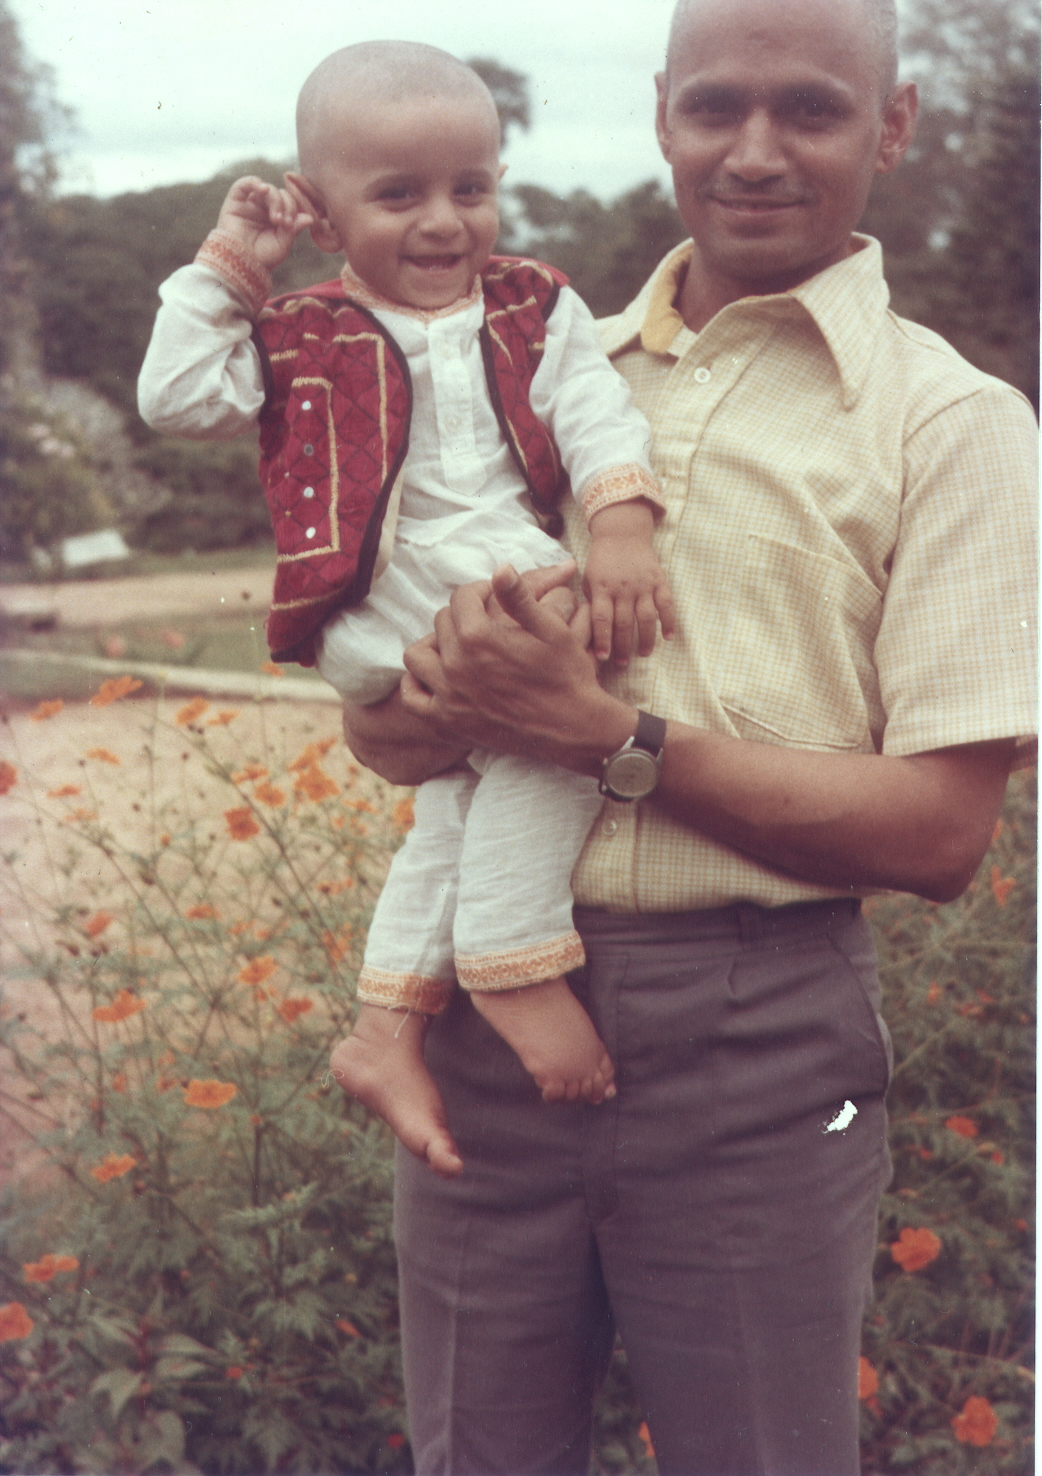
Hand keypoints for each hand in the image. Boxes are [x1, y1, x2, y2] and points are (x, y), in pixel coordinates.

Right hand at [214, 175, 313, 269]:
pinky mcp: (235, 200)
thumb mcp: (282, 244)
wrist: (240, 263)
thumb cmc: (261, 258)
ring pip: (267, 189)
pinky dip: (255, 182)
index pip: (290, 202)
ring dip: (275, 200)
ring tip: (276, 218)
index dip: (294, 209)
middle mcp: (264, 208)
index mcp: (277, 217)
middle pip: (281, 194)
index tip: (290, 225)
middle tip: (284, 223)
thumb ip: (294, 229)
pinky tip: (263, 189)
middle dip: (287, 206)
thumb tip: (310, 217)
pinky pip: (245, 183)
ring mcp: (250, 203)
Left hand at [401, 562, 634, 772]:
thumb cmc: (567, 675)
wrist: (573, 728)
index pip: (462, 596)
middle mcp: (457, 664)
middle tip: (482, 623)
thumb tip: (500, 568)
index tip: (492, 597)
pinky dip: (418, 684)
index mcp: (479, 636)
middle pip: (442, 622)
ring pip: (418, 655)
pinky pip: (412, 697)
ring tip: (456, 647)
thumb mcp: (551, 628)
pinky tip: (438, 678)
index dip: (479, 591)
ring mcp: (449, 695)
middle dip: (462, 615)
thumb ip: (519, 597)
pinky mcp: (448, 721)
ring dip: (434, 646)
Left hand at [583, 501, 675, 663]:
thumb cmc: (602, 560)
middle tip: (622, 663)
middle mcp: (623, 588)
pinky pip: (666, 604)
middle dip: (622, 647)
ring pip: (646, 618)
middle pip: (624, 623)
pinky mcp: (659, 581)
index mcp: (602, 588)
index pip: (601, 619)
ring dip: (645, 639)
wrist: (623, 533)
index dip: (602, 640)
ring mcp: (643, 585)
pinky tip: (668, 637)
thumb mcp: (588, 578)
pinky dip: (669, 621)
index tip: (602, 657)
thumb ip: (591, 602)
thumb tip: (590, 630)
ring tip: (642, 654)